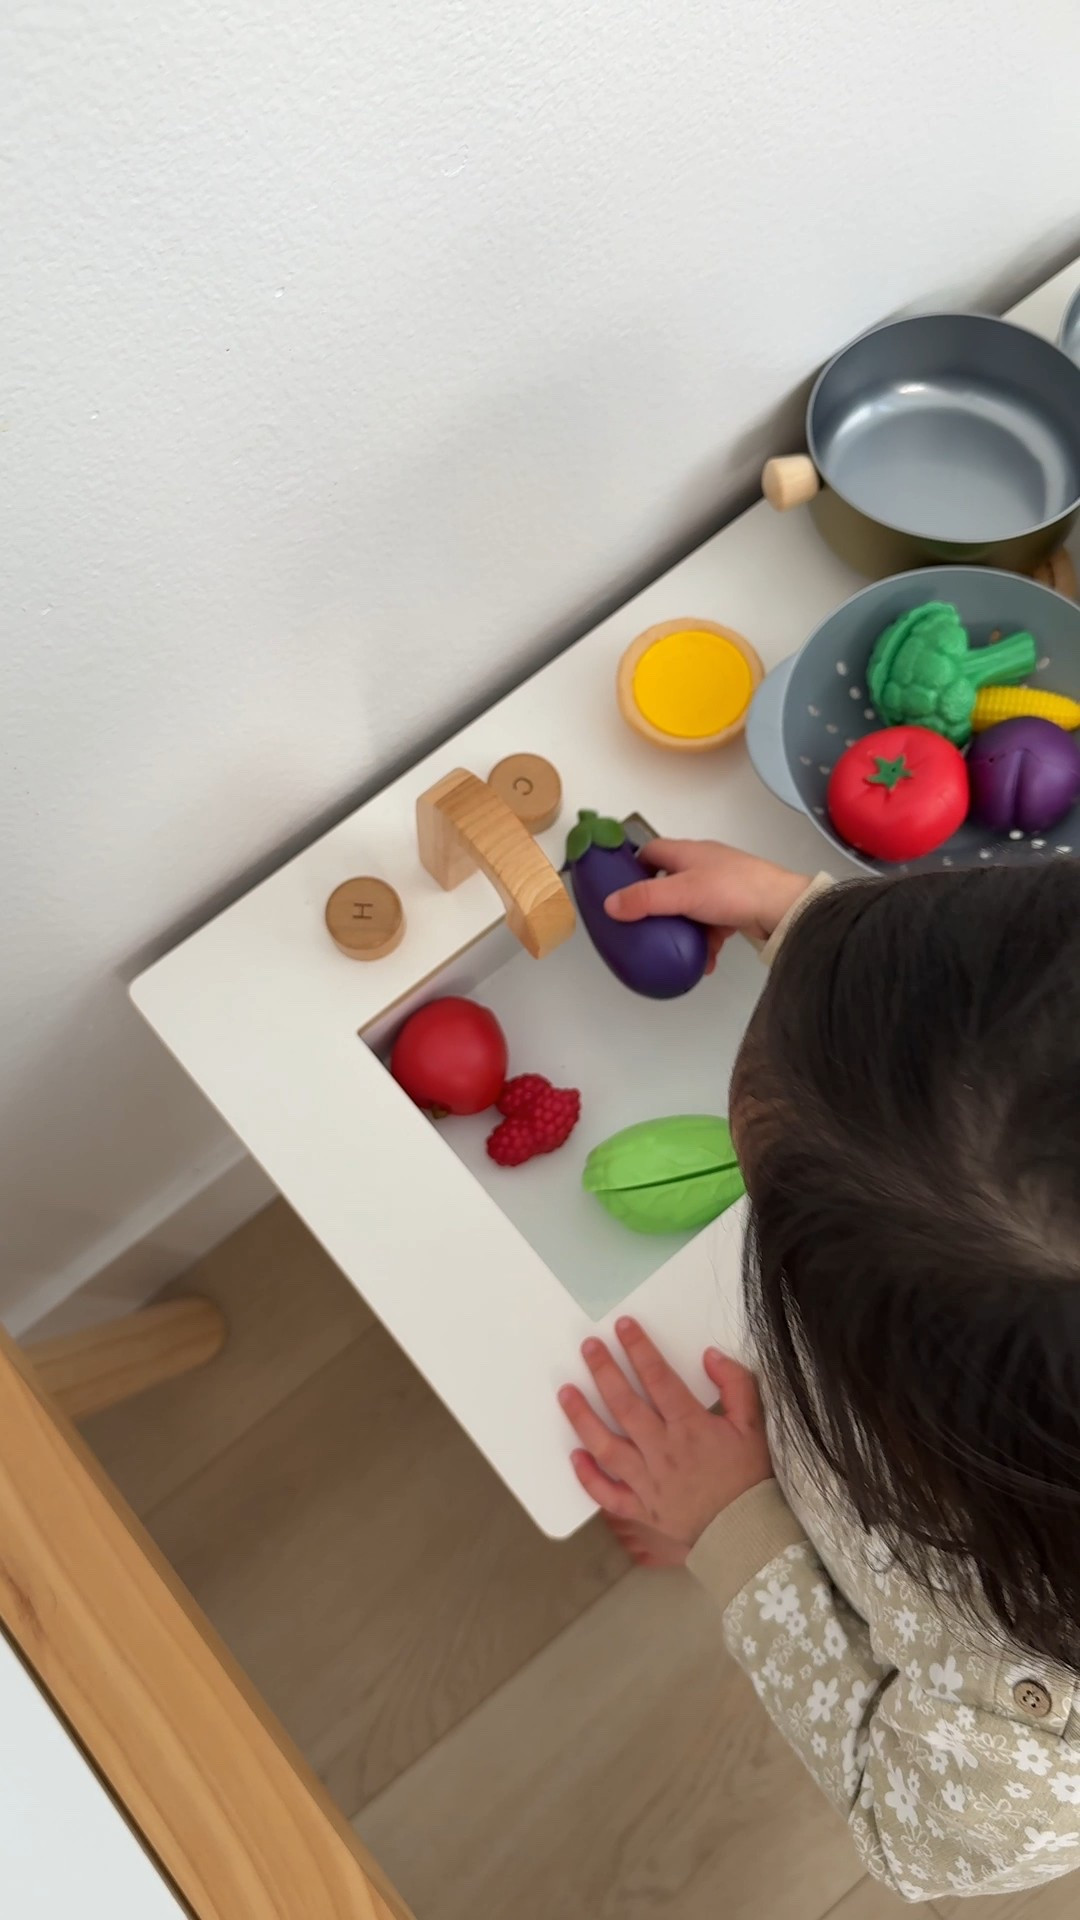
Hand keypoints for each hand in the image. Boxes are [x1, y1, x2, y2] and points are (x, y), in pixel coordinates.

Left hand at [558, 1318, 772, 1546]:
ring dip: (583, 1417)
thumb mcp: (753, 1425)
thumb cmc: (749, 1478)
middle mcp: (663, 1451)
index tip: (622, 1327)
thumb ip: (736, 1385)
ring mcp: (647, 1481)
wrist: (747, 1533)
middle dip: (604, 1371)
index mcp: (690, 1427)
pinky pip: (607, 1494)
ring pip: (607, 1446)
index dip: (639, 1349)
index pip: (658, 1378)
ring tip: (566, 1392)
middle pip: (625, 1405)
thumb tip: (710, 1356)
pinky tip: (574, 1455)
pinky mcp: (641, 1509)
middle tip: (588, 1347)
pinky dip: (588, 1476)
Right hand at [605, 840, 809, 968]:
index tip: (619, 888)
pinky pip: (711, 925)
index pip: (651, 851)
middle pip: (670, 882)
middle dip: (656, 904)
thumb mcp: (681, 893)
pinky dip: (704, 941)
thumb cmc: (733, 889)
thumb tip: (611, 905)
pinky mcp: (734, 907)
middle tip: (641, 924)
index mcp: (688, 852)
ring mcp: (721, 887)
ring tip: (671, 948)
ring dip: (681, 928)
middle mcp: (703, 865)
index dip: (633, 866)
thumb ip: (644, 899)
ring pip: (690, 907)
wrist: (780, 908)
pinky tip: (702, 962)